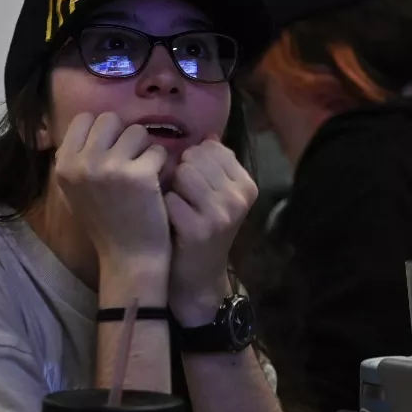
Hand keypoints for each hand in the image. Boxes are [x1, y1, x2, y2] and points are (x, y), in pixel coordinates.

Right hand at [52, 112, 171, 275]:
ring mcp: (111, 168)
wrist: (128, 258)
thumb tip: (84, 124)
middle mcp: (83, 164)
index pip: (84, 119)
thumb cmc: (104, 224)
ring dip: (144, 149)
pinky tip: (155, 184)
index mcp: (64, 166)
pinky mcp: (140, 175)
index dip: (103, 131)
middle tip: (129, 161)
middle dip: (124, 136)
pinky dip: (160, 164)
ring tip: (142, 173)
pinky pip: (157, 150)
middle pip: (110, 118)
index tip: (111, 151)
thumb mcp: (75, 191)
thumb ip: (75, 159)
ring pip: (137, 131)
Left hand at [165, 138, 258, 325]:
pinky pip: (170, 198)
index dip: (193, 160)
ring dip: (171, 188)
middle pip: (195, 157)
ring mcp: (221, 214)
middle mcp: (239, 198)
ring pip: (183, 174)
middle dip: (181, 172)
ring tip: (176, 207)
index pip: (212, 147)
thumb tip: (208, 135)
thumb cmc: (201, 229)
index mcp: (246, 185)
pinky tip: (170, 221)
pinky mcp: (199, 229)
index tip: (193, 183)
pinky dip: (164, 207)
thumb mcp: (216, 196)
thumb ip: (214, 165)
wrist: (197, 277)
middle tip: (182, 197)